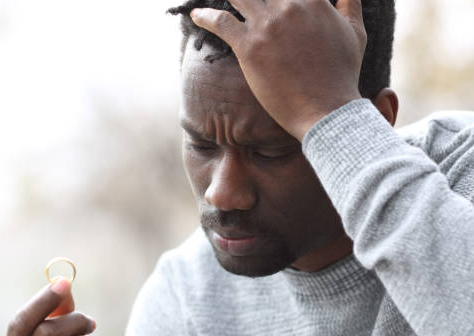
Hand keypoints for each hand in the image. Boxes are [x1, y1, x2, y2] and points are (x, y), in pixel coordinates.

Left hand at [190, 0, 366, 140]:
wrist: (326, 109)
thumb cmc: (342, 75)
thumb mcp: (356, 33)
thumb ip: (350, 4)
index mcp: (314, 0)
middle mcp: (289, 7)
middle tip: (241, 0)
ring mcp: (268, 26)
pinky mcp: (249, 48)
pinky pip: (220, 23)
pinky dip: (205, 17)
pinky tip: (195, 15)